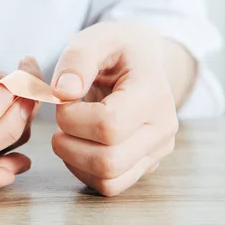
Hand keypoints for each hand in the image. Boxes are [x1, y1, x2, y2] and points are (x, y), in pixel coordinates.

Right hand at [0, 36, 39, 159]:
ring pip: (12, 139)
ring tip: (4, 72)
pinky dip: (14, 109)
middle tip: (27, 65)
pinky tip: (0, 87)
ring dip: (21, 103)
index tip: (25, 69)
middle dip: (24, 101)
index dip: (13, 103)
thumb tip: (8, 100)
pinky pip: (7, 136)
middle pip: (3, 140)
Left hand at [50, 23, 179, 196]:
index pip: (108, 126)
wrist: (141, 58)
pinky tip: (78, 144)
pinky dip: (83, 171)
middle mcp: (162, 128)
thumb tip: (63, 93)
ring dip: (74, 159)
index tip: (63, 98)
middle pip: (108, 161)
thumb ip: (77, 59)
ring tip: (68, 131)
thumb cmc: (116, 48)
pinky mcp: (145, 165)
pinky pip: (110, 186)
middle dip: (69, 143)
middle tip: (61, 118)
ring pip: (109, 180)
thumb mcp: (95, 38)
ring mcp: (156, 151)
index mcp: (153, 93)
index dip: (72, 117)